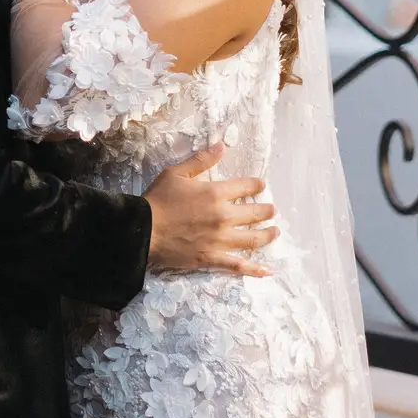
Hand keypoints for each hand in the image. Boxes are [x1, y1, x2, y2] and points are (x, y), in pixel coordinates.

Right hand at [142, 145, 273, 276]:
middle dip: (266, 210)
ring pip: (253, 239)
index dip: (256, 185)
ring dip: (268, 235)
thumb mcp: (176, 173)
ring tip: (275, 231)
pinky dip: (254, 269)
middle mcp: (223, 216)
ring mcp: (220, 240)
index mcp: (216, 193)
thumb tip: (222, 146)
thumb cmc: (157, 200)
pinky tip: (266, 271)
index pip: (246, 187)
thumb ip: (201, 160)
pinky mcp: (212, 258)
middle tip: (272, 210)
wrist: (142, 230)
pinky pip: (238, 265)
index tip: (261, 186)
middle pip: (255, 213)